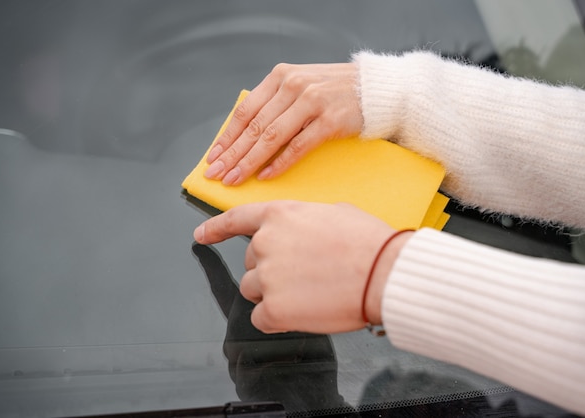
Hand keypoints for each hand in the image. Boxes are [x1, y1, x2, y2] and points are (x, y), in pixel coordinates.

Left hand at [193, 201, 411, 333]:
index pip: (235, 219)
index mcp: (279, 215)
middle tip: (303, 275)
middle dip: (271, 270)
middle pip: (250, 263)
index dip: (215, 229)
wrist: (383, 272)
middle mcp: (266, 243)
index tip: (201, 235)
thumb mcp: (333, 213)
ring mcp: (267, 276)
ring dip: (273, 294)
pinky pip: (261, 318)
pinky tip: (302, 311)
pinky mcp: (273, 308)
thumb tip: (303, 234)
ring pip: (252, 290)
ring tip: (307, 293)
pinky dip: (278, 319)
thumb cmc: (368, 243)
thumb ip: (304, 222)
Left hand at [204, 63, 362, 185]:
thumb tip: (246, 137)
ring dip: (250, 161)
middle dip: (232, 154)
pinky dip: (280, 163)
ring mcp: (312, 102)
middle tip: (217, 174)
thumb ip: (275, 103)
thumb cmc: (336, 91)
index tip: (213, 157)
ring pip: (271, 137)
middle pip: (254, 126)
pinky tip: (266, 176)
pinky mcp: (330, 121)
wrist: (377, 90)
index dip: (227, 136)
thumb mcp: (301, 85)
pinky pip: (298, 146)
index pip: (245, 111)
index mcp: (281, 76)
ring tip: (235, 179)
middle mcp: (293, 85)